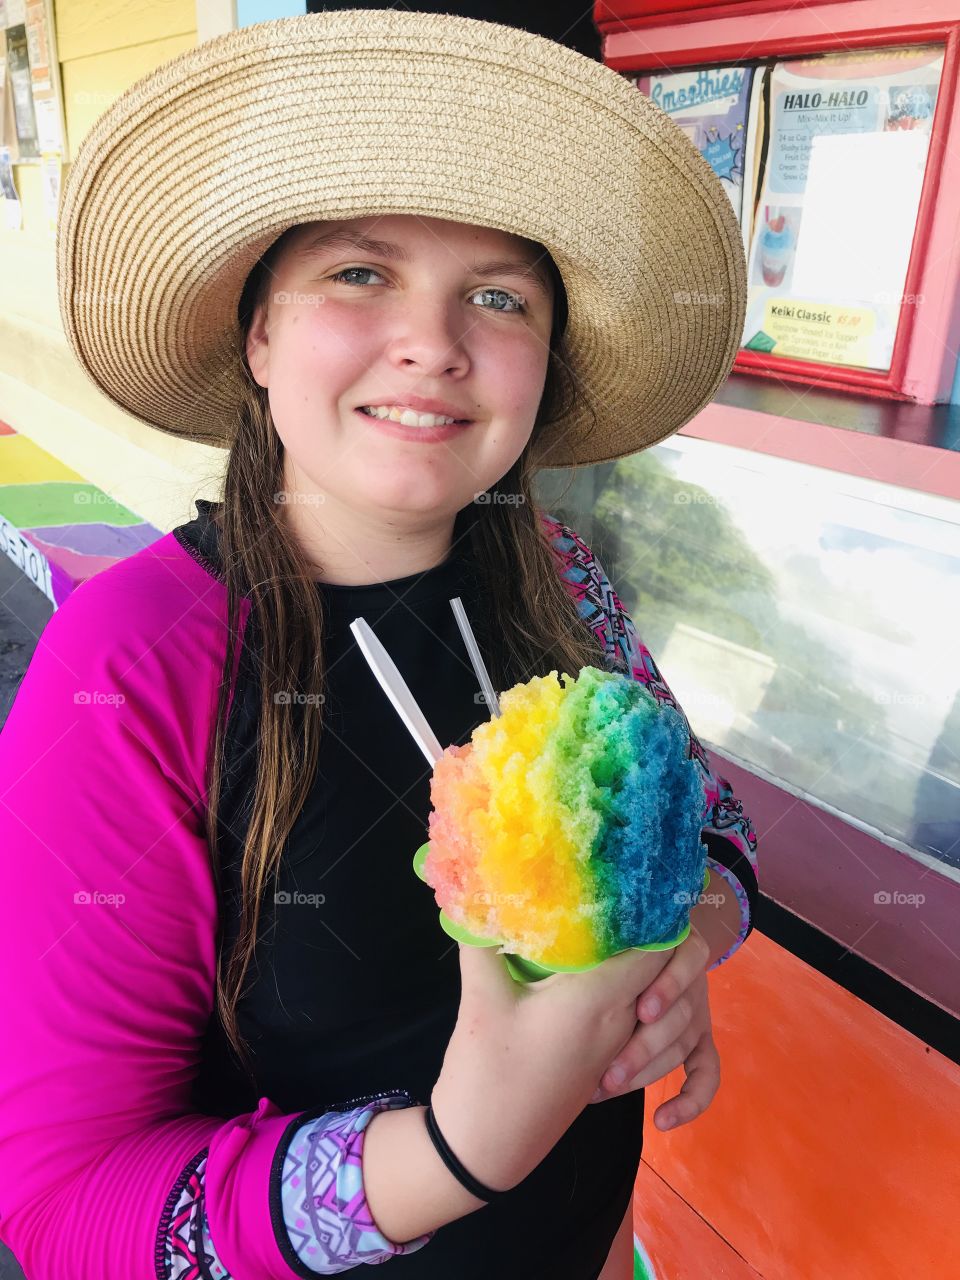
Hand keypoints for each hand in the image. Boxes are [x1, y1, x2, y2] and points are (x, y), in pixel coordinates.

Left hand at [588, 927, 719, 1131]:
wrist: (646, 954)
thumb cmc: (612, 945)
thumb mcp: (606, 939)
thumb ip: (592, 942)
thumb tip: (530, 939)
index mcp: (673, 946)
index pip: (688, 959)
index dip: (667, 987)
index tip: (640, 1010)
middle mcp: (689, 980)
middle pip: (680, 1015)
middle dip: (642, 1047)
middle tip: (607, 1072)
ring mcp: (696, 1013)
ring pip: (681, 1046)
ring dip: (646, 1072)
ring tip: (607, 1087)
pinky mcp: (700, 1042)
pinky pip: (707, 1074)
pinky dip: (690, 1101)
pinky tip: (661, 1119)